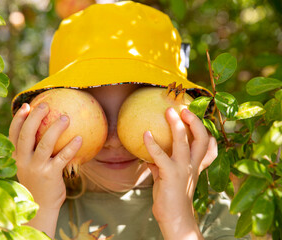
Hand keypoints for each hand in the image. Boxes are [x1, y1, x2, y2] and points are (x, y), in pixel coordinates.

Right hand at [8, 102, 81, 235]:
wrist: (41, 207)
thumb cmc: (38, 182)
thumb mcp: (30, 166)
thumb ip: (33, 151)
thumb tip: (48, 129)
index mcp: (17, 157)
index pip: (13, 135)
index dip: (19, 119)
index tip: (26, 105)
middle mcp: (23, 161)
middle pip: (26, 135)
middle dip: (34, 118)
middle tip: (46, 105)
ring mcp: (36, 168)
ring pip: (44, 144)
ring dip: (55, 129)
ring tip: (66, 117)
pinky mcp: (50, 175)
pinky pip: (62, 157)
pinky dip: (71, 147)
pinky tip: (80, 138)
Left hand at [144, 108, 216, 239]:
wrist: (175, 218)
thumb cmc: (170, 197)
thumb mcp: (168, 178)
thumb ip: (161, 165)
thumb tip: (147, 156)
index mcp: (195, 166)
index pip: (209, 147)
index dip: (208, 132)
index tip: (198, 120)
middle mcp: (192, 166)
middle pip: (202, 139)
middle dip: (195, 122)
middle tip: (184, 109)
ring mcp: (183, 169)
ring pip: (183, 142)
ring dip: (177, 125)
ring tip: (169, 112)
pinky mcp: (170, 174)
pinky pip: (160, 155)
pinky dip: (152, 144)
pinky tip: (145, 134)